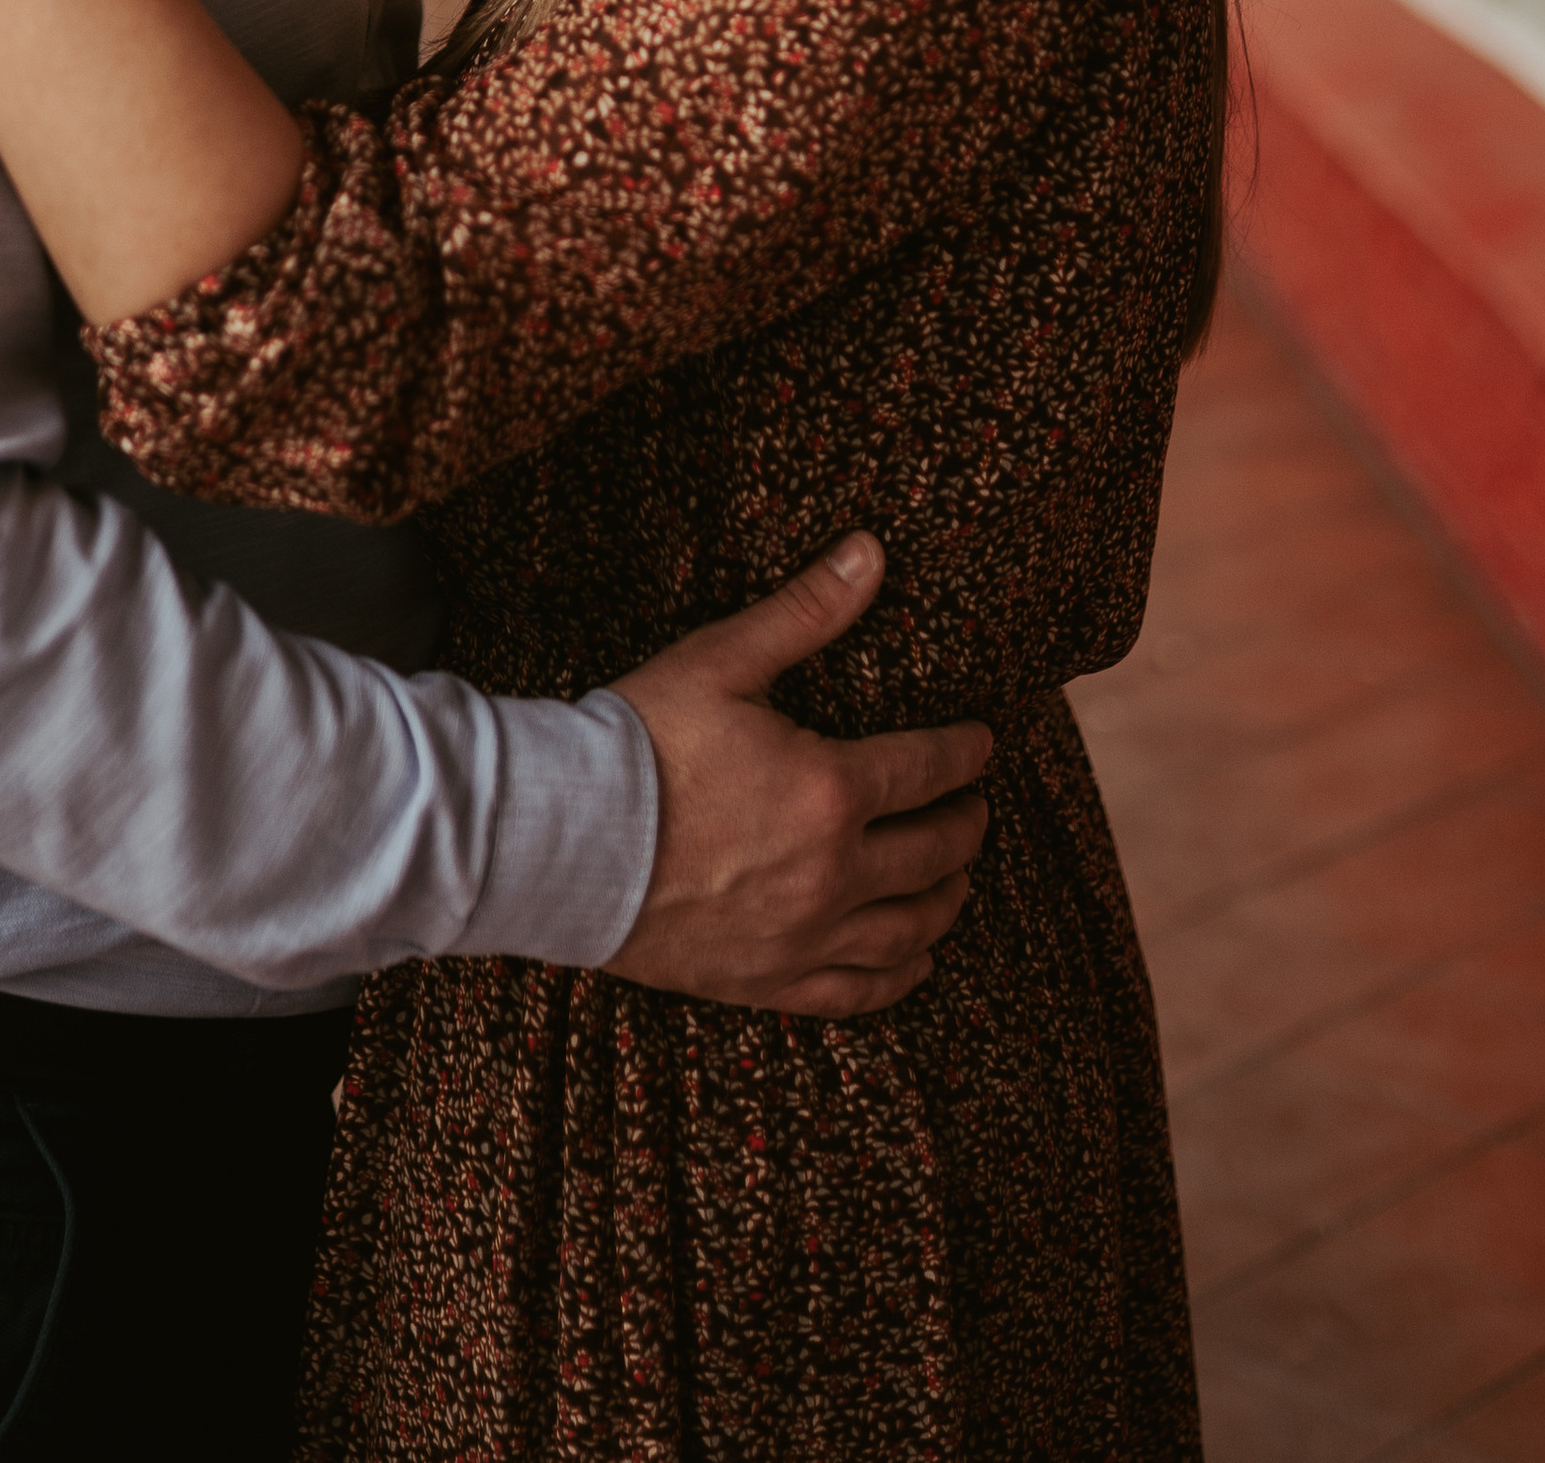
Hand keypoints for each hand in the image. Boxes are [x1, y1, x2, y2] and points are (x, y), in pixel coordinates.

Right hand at [606, 534, 992, 1016]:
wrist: (562, 840)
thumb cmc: (640, 743)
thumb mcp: (724, 660)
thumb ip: (806, 610)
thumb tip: (872, 552)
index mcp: (831, 790)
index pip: (928, 769)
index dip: (965, 753)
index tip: (982, 743)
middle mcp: (833, 873)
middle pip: (932, 853)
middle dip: (965, 825)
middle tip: (975, 807)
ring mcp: (802, 935)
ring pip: (907, 930)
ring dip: (946, 901)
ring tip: (959, 880)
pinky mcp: (766, 981)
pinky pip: (856, 993)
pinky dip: (898, 977)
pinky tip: (914, 962)